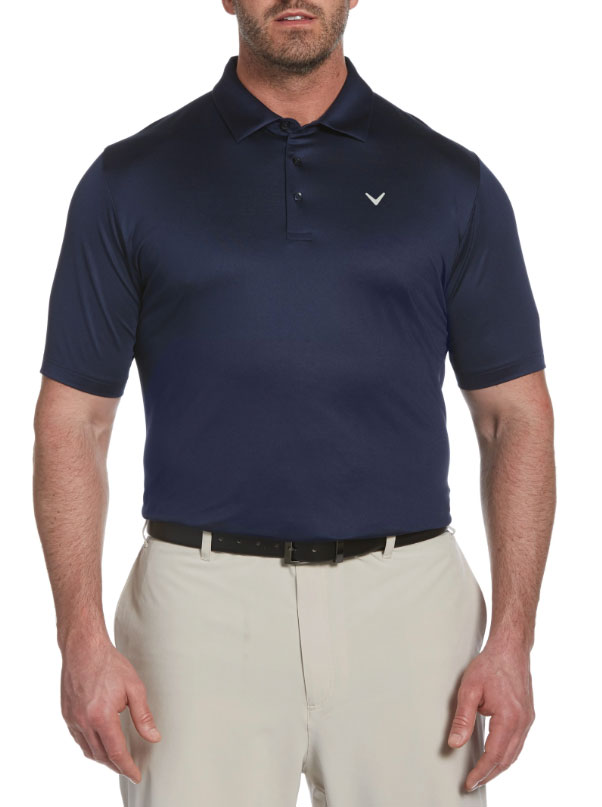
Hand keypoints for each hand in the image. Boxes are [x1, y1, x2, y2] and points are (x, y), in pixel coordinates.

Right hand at [60, 634, 160, 782]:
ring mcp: (72, 720)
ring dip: (103, 759)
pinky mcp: (67, 714)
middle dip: (116, 766)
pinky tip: (100, 743)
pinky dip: (90, 747)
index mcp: (102, 717)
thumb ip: (143, 716)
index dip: (127, 767)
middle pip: (101, 755)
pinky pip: (79, 739)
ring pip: (88, 750)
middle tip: (129, 769)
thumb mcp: (134, 688)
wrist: (83, 649)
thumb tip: (153, 737)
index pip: (116, 753)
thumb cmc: (110, 664)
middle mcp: (84, 722)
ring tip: (116, 759)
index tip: (136, 775)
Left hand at [447, 640, 534, 790]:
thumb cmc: (490, 665)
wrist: (510, 648)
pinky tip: (496, 755)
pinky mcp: (528, 715)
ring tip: (482, 774)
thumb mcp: (469, 689)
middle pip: (507, 759)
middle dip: (489, 774)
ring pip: (514, 753)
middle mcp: (523, 722)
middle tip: (473, 783)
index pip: (494, 754)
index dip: (481, 772)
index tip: (469, 782)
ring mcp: (528, 719)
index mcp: (510, 717)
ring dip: (499, 766)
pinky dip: (506, 754)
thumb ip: (463, 718)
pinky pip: (518, 742)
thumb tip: (455, 743)